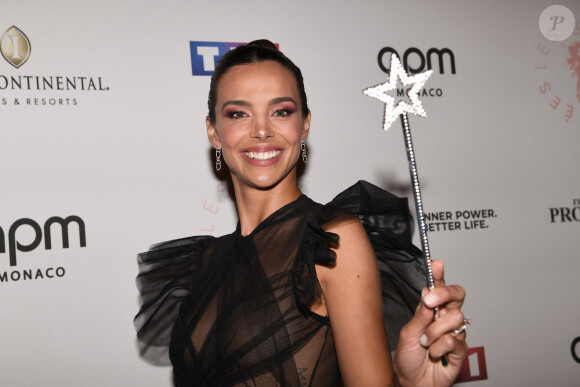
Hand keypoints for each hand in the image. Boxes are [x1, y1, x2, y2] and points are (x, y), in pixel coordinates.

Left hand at [393, 260, 467, 386]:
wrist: (411, 382)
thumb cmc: (407, 358)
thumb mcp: (408, 333)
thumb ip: (420, 314)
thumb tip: (427, 294)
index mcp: (430, 310)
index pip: (438, 288)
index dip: (439, 274)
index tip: (436, 263)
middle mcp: (444, 318)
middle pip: (457, 295)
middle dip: (444, 295)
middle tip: (430, 303)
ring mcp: (454, 332)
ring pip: (455, 318)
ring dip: (436, 330)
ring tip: (425, 342)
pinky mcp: (460, 349)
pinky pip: (455, 340)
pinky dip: (440, 347)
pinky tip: (434, 354)